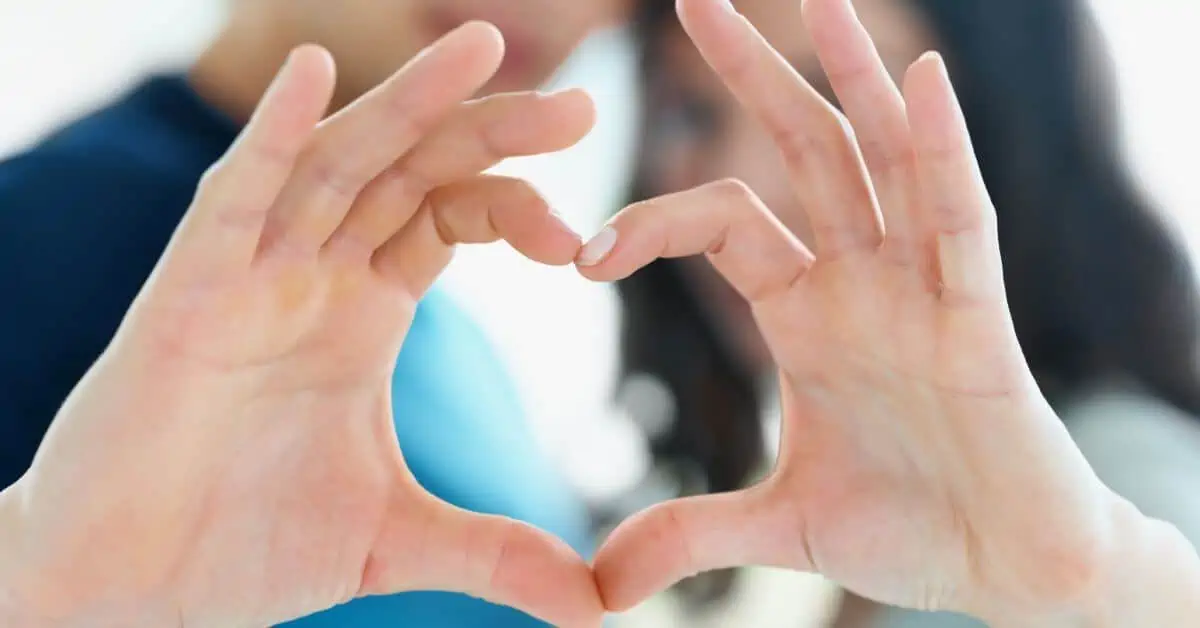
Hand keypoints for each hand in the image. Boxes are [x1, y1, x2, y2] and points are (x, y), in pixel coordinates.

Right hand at [0, 23, 602, 627]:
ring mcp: (250, 276)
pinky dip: (269, 134)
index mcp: (362, 313)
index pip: (448, 218)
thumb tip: (601, 605)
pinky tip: (310, 73)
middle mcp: (312, 277)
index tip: (585, 243)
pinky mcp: (186, 297)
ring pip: (336, 163)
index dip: (516, 208)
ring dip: (405, 104)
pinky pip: (231, 198)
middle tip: (583, 107)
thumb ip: (497, 554)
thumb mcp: (396, 542)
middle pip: (410, 173)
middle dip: (490, 134)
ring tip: (481, 48)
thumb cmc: (241, 548)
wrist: (126, 591)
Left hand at [582, 0, 1117, 619]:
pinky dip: (942, 150)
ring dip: (851, 78)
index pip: (724, 224)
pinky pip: (960, 219)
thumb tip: (597, 585)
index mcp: (807, 313)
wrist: (1008, 573)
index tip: (582, 254)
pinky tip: (922, 78)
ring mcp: (922, 291)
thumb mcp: (779, 530)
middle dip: (755, 76)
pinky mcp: (979, 321)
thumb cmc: (910, 531)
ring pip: (883, 162)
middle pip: (803, 154)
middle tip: (696, 0)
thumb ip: (689, 534)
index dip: (653, 221)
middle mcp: (863, 282)